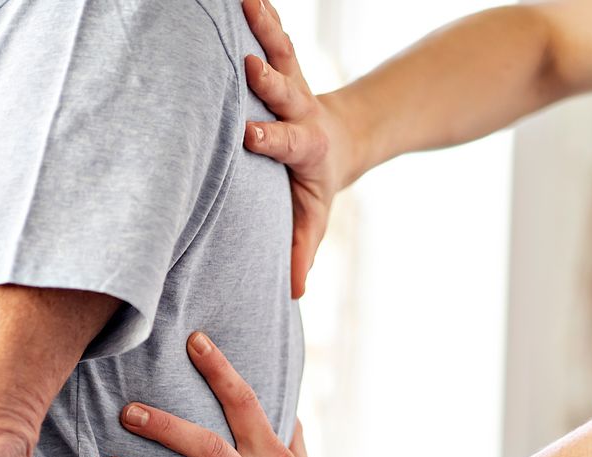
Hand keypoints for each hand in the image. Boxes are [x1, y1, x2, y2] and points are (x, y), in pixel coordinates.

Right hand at [242, 0, 356, 297]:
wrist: (342, 138)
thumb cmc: (315, 184)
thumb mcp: (313, 217)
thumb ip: (302, 249)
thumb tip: (294, 293)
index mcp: (304, 145)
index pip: (285, 141)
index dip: (270, 138)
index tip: (249, 135)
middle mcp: (297, 107)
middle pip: (283, 90)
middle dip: (267, 79)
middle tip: (249, 66)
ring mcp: (291, 81)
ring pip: (279, 49)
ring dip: (264, 25)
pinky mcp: (282, 62)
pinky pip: (271, 31)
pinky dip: (259, 11)